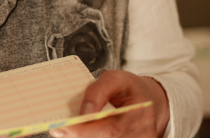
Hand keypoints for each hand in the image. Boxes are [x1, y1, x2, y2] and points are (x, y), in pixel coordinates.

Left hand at [49, 70, 169, 137]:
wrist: (151, 100)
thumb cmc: (131, 88)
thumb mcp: (115, 78)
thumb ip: (97, 92)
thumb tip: (82, 113)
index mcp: (140, 112)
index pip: (111, 129)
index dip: (84, 131)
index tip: (61, 128)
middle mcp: (142, 133)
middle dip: (79, 135)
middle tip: (58, 130)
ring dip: (85, 136)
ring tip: (68, 129)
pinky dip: (92, 136)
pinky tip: (82, 131)